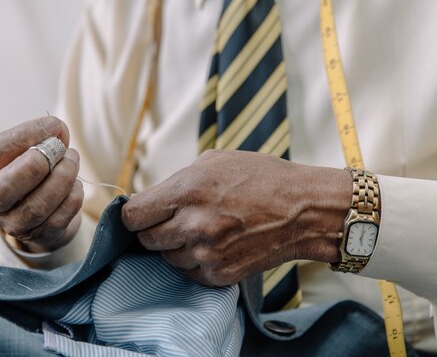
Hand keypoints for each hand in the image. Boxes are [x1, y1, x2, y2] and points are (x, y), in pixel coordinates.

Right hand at [0, 116, 83, 252]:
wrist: (37, 211)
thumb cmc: (27, 170)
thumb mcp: (23, 149)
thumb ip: (38, 137)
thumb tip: (58, 130)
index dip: (27, 135)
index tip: (54, 125)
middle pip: (5, 189)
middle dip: (36, 166)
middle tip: (59, 149)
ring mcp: (10, 224)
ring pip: (36, 207)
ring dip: (62, 179)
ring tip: (73, 160)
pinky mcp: (37, 236)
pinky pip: (58, 219)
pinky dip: (72, 198)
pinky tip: (75, 184)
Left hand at [122, 150, 349, 285]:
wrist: (303, 211)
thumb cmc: (260, 178)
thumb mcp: (213, 161)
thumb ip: (177, 182)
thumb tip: (152, 200)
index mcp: (187, 191)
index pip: (132, 216)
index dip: (134, 215)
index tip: (142, 214)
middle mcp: (193, 226)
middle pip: (145, 240)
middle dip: (154, 229)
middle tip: (175, 219)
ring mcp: (206, 254)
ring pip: (167, 258)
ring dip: (176, 246)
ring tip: (202, 229)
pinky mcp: (220, 275)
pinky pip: (189, 272)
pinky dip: (195, 261)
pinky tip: (215, 244)